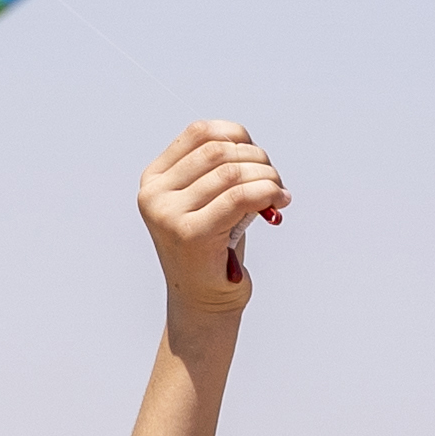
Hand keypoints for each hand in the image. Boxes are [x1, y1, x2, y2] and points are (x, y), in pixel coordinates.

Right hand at [136, 120, 289, 314]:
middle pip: (219, 151)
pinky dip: (267, 193)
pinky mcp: (190, 234)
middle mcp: (154, 194)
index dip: (237, 135)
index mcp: (154, 179)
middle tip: (276, 181)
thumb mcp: (210, 200)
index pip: (200, 132)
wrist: (204, 302)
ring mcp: (168, 214)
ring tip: (279, 195)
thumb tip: (253, 150)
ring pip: (232, 173)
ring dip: (267, 178)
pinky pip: (239, 198)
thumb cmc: (213, 247)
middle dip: (258, 160)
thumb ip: (221, 169)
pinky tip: (280, 202)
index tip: (257, 157)